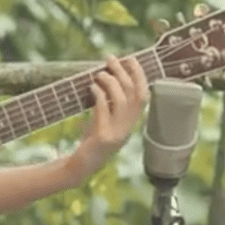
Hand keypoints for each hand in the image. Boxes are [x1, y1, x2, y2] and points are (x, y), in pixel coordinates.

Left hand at [69, 56, 147, 180]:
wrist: (82, 165)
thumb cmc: (92, 139)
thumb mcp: (105, 119)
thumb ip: (110, 102)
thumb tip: (108, 74)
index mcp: (131, 122)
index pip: (143, 95)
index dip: (139, 76)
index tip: (130, 59)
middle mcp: (128, 127)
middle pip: (133, 94)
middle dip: (123, 72)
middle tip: (110, 59)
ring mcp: (117, 133)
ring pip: (121, 100)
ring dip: (110, 82)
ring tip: (99, 73)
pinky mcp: (103, 137)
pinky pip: (103, 110)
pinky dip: (99, 95)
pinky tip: (92, 87)